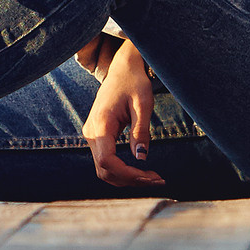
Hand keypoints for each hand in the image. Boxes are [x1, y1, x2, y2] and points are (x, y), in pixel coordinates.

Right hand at [81, 40, 163, 186]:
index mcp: (101, 124)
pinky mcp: (97, 137)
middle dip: (130, 179)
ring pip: (104, 169)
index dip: (127, 174)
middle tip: (157, 179)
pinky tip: (141, 171)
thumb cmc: (134, 83)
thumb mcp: (143, 104)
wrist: (122, 69)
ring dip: (127, 178)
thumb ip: (141, 131)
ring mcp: (91, 136)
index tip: (150, 176)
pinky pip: (106, 161)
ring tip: (152, 177)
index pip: (107, 161)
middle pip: (104, 170)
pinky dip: (122, 170)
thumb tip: (141, 158)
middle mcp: (91, 132)